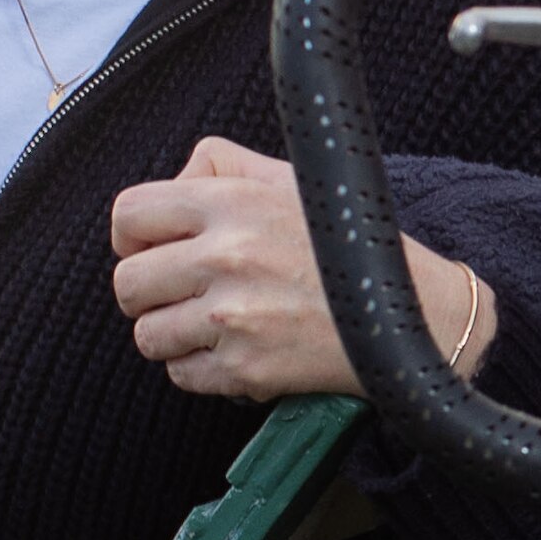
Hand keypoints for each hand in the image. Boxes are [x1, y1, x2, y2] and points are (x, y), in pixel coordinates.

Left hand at [111, 136, 494, 400]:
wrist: (412, 314)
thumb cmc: (347, 243)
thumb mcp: (290, 180)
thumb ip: (223, 165)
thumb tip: (172, 184)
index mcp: (231, 202)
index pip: (129, 214)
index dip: (131, 236)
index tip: (150, 249)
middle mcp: (226, 256)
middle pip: (128, 282)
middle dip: (146, 291)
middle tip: (175, 293)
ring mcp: (233, 317)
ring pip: (147, 335)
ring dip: (170, 334)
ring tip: (208, 325)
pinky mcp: (246, 368)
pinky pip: (180, 374)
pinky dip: (198, 368)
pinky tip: (233, 350)